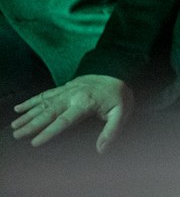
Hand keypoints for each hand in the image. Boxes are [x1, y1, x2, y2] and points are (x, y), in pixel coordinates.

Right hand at [11, 75, 133, 153]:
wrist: (118, 72)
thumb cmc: (119, 97)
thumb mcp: (122, 113)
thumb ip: (111, 131)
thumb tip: (101, 150)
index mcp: (85, 103)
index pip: (64, 120)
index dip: (49, 131)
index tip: (35, 142)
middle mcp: (73, 95)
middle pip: (49, 111)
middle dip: (32, 124)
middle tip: (17, 134)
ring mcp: (67, 90)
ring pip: (44, 103)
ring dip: (28, 114)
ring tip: (15, 125)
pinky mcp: (65, 87)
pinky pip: (45, 94)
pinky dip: (32, 101)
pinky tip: (19, 108)